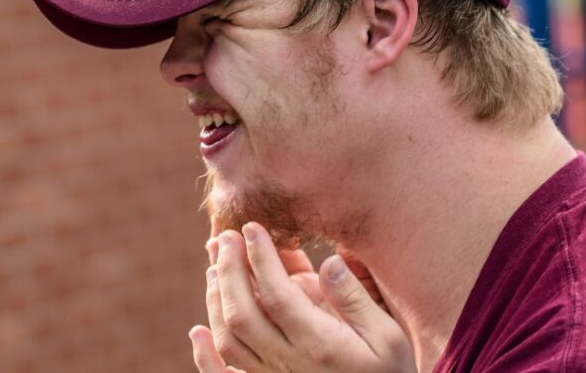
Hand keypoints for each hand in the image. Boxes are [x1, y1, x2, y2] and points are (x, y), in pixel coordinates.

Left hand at [191, 223, 414, 371]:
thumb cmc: (387, 371)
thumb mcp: (388, 335)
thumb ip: (356, 299)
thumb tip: (328, 262)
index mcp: (320, 343)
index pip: (278, 295)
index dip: (260, 258)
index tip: (251, 227)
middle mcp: (289, 363)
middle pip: (242, 314)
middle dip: (229, 270)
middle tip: (225, 237)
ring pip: (228, 340)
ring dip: (215, 299)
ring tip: (214, 265)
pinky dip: (205, 358)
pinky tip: (196, 332)